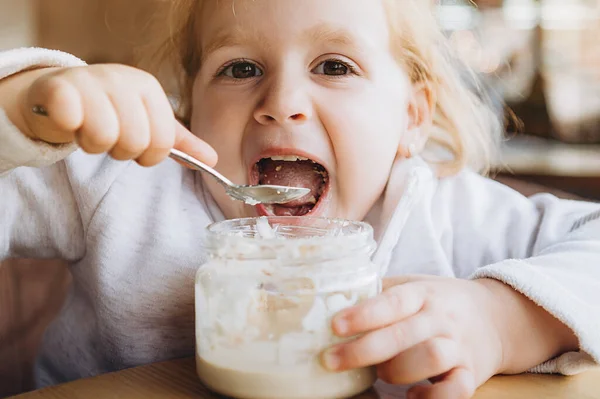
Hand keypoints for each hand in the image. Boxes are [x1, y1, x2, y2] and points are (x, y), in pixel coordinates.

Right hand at [19, 65, 216, 166]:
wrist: (61, 90)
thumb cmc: (110, 109)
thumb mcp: (148, 121)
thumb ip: (179, 142)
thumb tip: (213, 160)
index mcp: (149, 88)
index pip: (162, 142)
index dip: (149, 155)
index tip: (135, 145)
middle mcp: (122, 80)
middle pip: (134, 143)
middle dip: (120, 151)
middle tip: (109, 136)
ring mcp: (90, 81)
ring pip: (103, 138)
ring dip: (92, 145)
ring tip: (88, 129)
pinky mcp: (59, 88)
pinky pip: (70, 120)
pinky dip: (69, 129)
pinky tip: (68, 121)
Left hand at [321, 276, 504, 398]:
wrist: (496, 317)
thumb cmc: (441, 301)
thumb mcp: (415, 286)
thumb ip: (382, 291)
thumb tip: (334, 297)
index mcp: (423, 293)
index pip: (393, 301)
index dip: (363, 314)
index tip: (335, 325)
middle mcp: (441, 318)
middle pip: (404, 333)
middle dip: (365, 349)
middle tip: (332, 360)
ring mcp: (458, 346)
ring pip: (431, 358)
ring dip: (398, 369)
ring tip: (379, 372)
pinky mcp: (472, 373)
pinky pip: (458, 389)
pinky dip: (434, 398)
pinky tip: (412, 397)